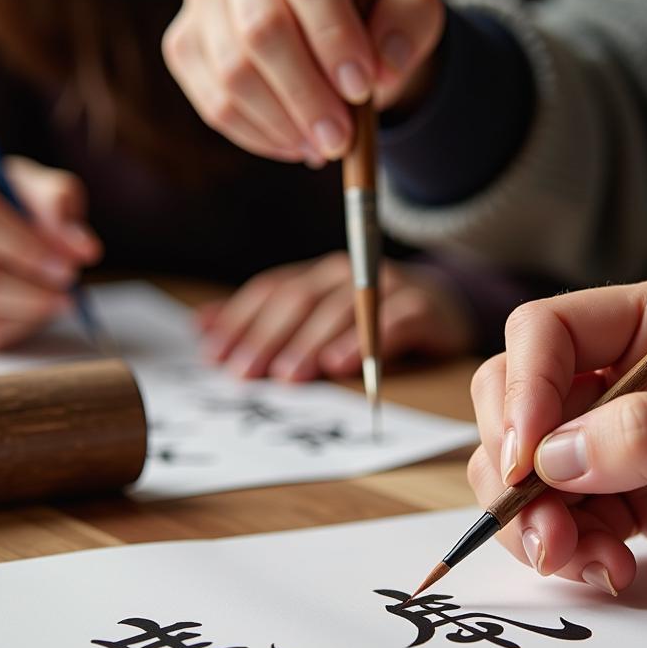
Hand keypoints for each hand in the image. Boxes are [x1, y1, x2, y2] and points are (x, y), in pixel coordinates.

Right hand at [0, 149, 101, 348]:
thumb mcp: (22, 180)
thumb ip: (57, 202)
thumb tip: (85, 248)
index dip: (26, 247)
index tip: (69, 265)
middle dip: (34, 288)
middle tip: (70, 288)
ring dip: (29, 312)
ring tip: (57, 299)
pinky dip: (12, 328)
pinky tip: (31, 312)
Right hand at [162, 0, 443, 165]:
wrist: (332, 19)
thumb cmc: (375, 5)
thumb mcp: (412, 5)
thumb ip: (409, 24)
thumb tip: (382, 69)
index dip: (335, 36)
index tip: (363, 87)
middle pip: (261, 27)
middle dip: (307, 95)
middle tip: (342, 139)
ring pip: (232, 72)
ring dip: (283, 123)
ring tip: (324, 146)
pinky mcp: (185, 42)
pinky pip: (213, 102)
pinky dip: (257, 136)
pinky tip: (295, 145)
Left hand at [199, 252, 473, 380]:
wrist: (445, 309)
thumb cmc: (369, 319)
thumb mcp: (317, 317)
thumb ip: (267, 320)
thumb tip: (202, 326)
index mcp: (319, 274)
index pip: (273, 291)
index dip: (241, 321)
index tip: (215, 355)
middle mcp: (349, 271)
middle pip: (301, 300)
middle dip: (268, 337)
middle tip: (245, 373)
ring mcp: (387, 286)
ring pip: (340, 311)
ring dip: (310, 345)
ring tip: (288, 376)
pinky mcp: (421, 308)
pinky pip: (391, 324)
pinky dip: (365, 344)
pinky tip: (342, 367)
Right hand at [468, 272, 646, 605]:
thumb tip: (551, 457)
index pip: (548, 333)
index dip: (524, 390)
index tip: (526, 458)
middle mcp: (626, 373)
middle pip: (517, 397)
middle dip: (513, 462)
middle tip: (538, 519)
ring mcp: (621, 437)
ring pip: (527, 464)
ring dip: (534, 516)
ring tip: (580, 556)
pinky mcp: (626, 494)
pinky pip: (560, 512)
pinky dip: (566, 545)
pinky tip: (609, 567)